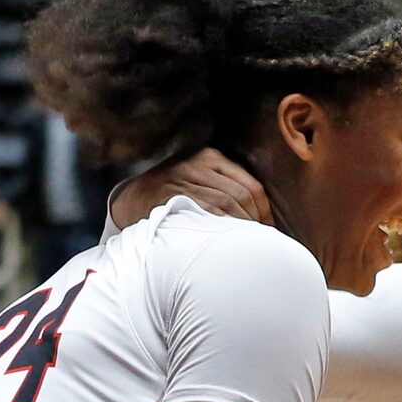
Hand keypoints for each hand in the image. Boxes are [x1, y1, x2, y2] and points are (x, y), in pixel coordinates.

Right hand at [111, 148, 270, 230]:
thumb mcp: (200, 181)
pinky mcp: (173, 193)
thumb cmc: (174, 197)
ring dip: (241, 226)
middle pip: (242, 195)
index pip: (251, 185)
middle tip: (259, 242)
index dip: (264, 211)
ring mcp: (185, 177)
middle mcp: (199, 163)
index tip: (268, 230)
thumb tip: (262, 218)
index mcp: (211, 157)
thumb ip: (227, 190)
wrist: (132, 199)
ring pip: (227, 202)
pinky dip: (222, 226)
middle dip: (255, 221)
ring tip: (245, 244)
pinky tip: (226, 240)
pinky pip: (207, 210)